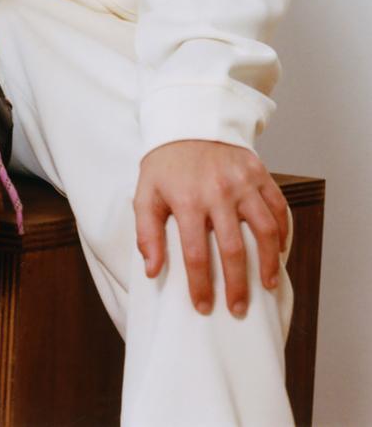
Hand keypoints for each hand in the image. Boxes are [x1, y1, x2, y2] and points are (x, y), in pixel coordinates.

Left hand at [133, 139, 289, 317]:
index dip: (201, 285)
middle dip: (237, 286)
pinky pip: (278, 207)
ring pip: (265, 230)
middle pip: (233, 249)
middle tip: (238, 309)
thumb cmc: (166, 163)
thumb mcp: (146, 192)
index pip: (196, 254)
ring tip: (267, 285)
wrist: (189, 119)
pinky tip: (280, 250)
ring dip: (269, 263)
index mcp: (187, 199)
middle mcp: (218, 191)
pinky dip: (283, 231)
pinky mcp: (259, 172)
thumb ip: (146, 231)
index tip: (204, 307)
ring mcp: (242, 181)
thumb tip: (152, 270)